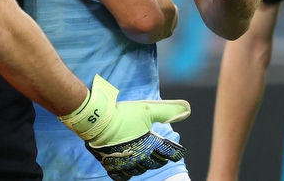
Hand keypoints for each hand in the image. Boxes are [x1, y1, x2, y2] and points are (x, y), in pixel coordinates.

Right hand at [60, 75, 189, 179]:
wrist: (97, 120)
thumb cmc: (123, 114)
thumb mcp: (147, 109)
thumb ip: (168, 111)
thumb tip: (187, 110)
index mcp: (151, 145)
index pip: (170, 153)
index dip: (174, 151)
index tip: (176, 150)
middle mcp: (140, 157)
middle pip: (156, 163)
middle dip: (158, 158)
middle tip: (157, 152)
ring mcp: (126, 163)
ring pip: (140, 171)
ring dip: (143, 165)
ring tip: (142, 158)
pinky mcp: (112, 165)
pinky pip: (122, 176)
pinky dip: (126, 173)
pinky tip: (126, 167)